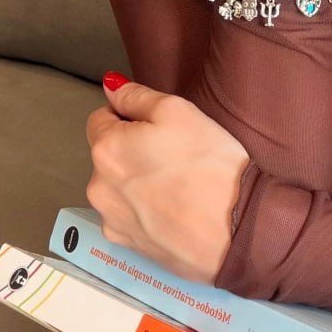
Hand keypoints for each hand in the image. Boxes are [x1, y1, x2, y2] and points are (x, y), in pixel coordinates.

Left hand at [85, 75, 250, 283]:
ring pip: (118, 186)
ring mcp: (111, 220)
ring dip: (137, 180)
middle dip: (132, 149)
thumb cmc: (207, 163)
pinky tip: (174, 208)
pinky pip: (129, 215)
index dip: (129, 116)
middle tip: (174, 153)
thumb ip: (136, 96)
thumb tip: (110, 87)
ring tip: (177, 183)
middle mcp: (98, 187)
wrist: (234, 229)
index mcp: (106, 150)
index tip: (159, 127)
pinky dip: (145, 209)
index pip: (101, 118)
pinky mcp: (128, 245)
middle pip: (109, 154)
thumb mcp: (176, 111)